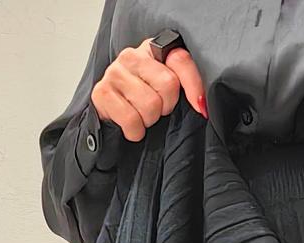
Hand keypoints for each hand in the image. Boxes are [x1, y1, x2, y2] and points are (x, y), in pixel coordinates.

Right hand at [90, 37, 206, 141]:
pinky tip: (131, 126)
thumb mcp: (166, 90)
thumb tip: (202, 105)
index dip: (194, 86)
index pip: (181, 60)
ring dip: (149, 121)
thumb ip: (185, 84)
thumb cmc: (142, 103)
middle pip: (168, 85)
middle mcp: (132, 55)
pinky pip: (131, 120)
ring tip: (142, 116)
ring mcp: (114, 72)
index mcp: (152, 49)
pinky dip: (135, 131)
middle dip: (165, 107)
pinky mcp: (101, 93)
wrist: (110, 118)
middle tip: (157, 110)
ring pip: (150, 105)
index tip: (200, 106)